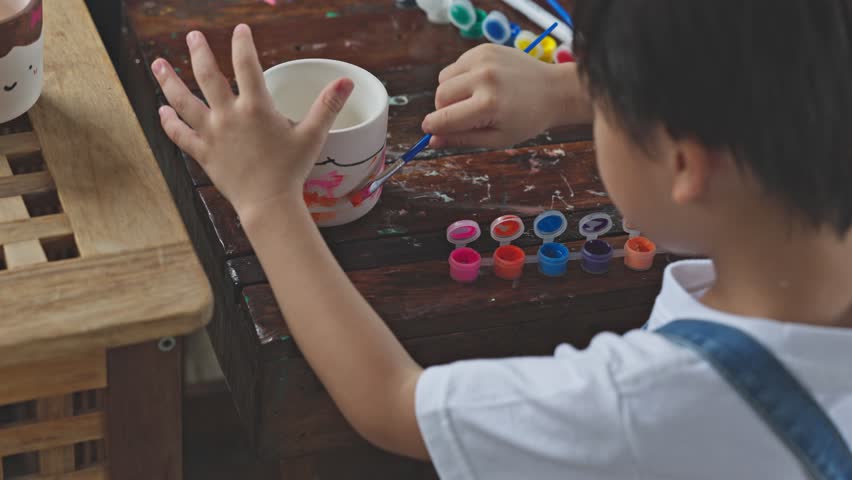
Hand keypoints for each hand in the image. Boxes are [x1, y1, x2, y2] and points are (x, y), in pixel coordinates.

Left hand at [151, 24, 352, 215]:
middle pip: (207, 76)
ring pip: (183, 102)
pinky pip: (180, 135)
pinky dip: (169, 123)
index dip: (242, 43)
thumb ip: (328, 105)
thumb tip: (347, 81)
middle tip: (193, 36)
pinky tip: (161, 111)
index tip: (239, 30)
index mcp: (256, 107)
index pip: (246, 64)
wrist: (269, 204)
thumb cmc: (292, 171)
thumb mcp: (313, 135)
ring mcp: (212, 134)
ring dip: (168, 81)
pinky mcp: (203, 153)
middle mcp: (229, 116)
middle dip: (198, 52)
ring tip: (158, 63)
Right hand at [422, 44, 591, 148]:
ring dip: (450, 92)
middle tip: (462, 116)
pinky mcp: (484, 48)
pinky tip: (480, 84)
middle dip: (444, 110)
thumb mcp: (497, 138)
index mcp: (488, 105)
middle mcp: (484, 78)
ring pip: (444, 79)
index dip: (432, 127)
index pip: (444, 118)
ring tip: (472, 99)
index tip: (428, 130)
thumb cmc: (527, 120)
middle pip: (440, 96)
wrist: (553, 91)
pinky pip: (456, 66)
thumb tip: (432, 140)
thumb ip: (462, 139)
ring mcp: (484, 59)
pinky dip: (461, 77)